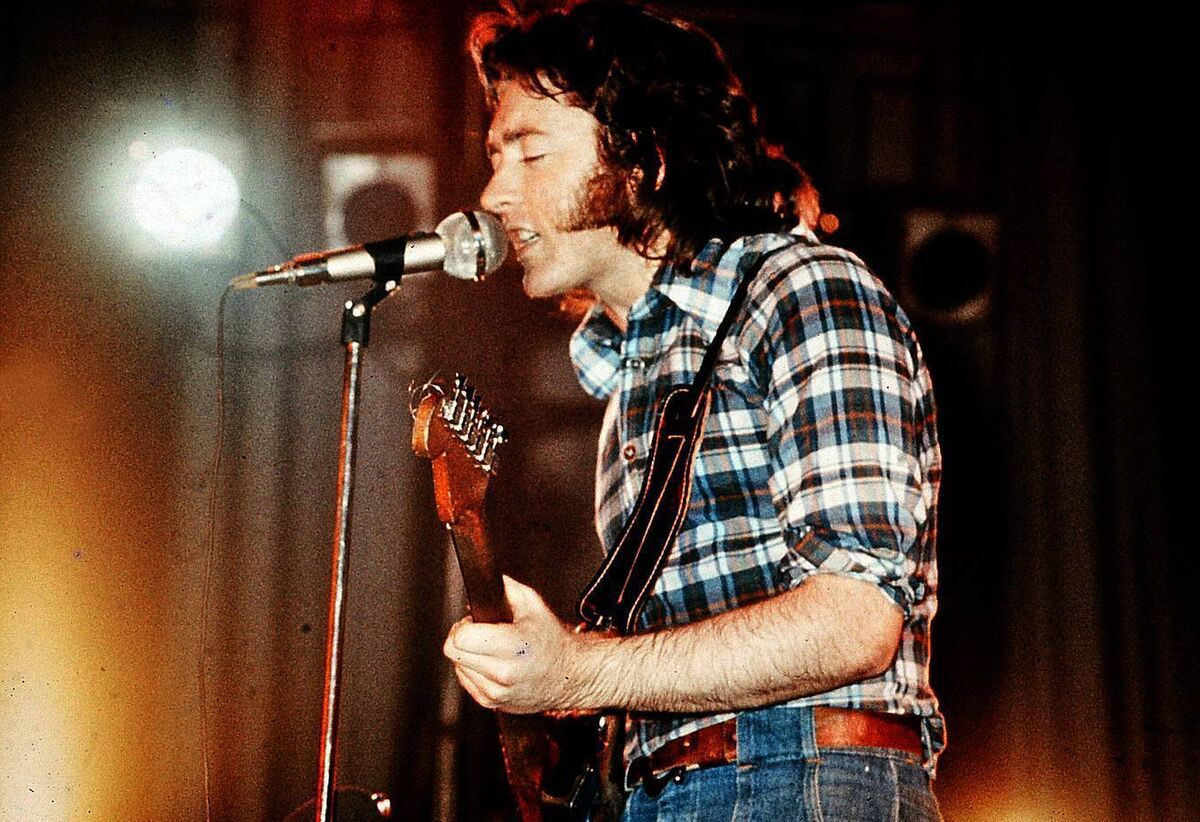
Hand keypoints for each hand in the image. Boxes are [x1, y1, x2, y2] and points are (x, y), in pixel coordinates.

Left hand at [443, 576, 602, 713]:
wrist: (570, 676)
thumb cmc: (554, 642)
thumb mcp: (535, 606)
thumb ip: (507, 588)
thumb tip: (486, 579)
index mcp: (514, 646)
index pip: (461, 638)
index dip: (464, 625)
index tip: (474, 621)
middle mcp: (503, 672)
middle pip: (454, 652)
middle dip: (462, 637)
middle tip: (478, 631)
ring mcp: (497, 691)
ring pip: (458, 666)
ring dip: (467, 655)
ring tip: (489, 648)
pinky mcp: (492, 703)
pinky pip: (466, 681)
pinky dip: (472, 670)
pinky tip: (491, 663)